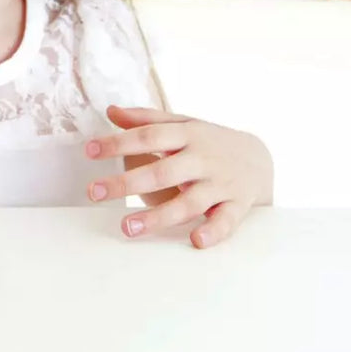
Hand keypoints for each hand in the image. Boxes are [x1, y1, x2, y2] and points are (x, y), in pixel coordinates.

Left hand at [84, 105, 273, 248]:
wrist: (261, 159)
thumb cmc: (210, 142)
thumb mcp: (183, 124)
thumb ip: (147, 119)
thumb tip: (111, 111)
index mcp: (188, 135)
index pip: (149, 135)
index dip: (118, 142)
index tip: (89, 151)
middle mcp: (203, 158)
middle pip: (162, 171)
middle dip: (127, 183)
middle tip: (94, 192)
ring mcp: (221, 184)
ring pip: (189, 201)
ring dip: (159, 216)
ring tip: (127, 227)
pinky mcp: (237, 206)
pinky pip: (226, 221)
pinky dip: (213, 230)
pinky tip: (195, 240)